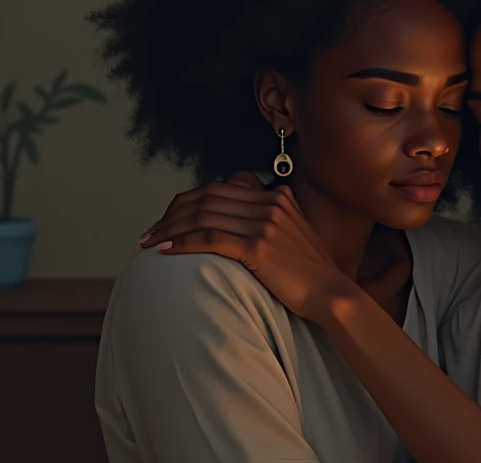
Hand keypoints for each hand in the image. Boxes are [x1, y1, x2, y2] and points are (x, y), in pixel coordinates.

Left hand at [139, 171, 346, 317]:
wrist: (330, 292)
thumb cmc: (308, 271)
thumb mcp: (291, 233)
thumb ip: (266, 219)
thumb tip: (230, 220)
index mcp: (276, 196)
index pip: (218, 188)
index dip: (186, 201)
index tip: (167, 218)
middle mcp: (270, 204)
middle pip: (206, 199)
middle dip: (172, 215)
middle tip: (150, 232)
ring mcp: (265, 224)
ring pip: (203, 217)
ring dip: (169, 230)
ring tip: (150, 243)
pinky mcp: (259, 247)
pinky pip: (210, 239)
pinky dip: (182, 243)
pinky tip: (165, 252)